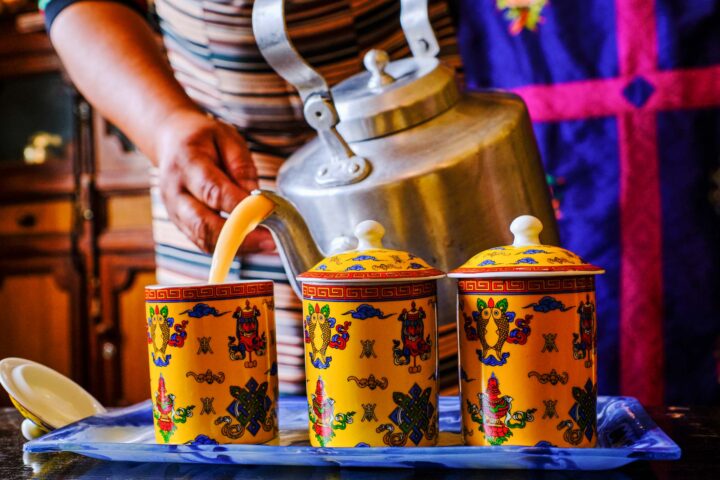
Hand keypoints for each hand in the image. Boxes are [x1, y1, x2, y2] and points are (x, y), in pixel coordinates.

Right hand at [155, 109, 272, 252]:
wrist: (170, 140)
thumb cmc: (202, 138)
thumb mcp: (227, 137)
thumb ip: (242, 167)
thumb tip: (256, 198)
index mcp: (186, 163)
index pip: (213, 192)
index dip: (241, 208)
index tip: (268, 214)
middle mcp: (175, 192)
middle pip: (204, 224)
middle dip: (239, 236)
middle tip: (270, 240)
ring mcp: (174, 211)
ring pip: (203, 239)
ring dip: (237, 247)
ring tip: (265, 244)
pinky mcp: (180, 224)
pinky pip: (204, 242)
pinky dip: (228, 247)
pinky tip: (251, 243)